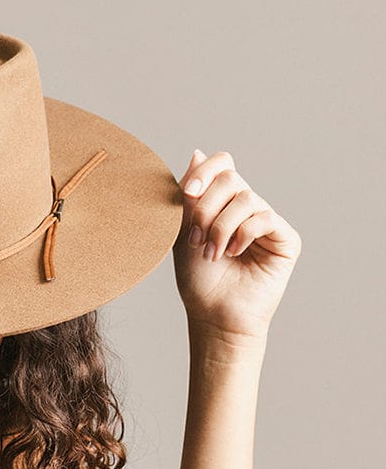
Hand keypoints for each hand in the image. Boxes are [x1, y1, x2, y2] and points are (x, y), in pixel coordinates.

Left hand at [171, 149, 301, 344]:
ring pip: (245, 198)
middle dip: (206, 209)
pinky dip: (243, 234)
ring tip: (212, 254)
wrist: (213, 315)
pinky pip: (264, 217)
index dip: (205, 171)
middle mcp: (247, 207)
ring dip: (221, 228)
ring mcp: (267, 221)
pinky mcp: (285, 238)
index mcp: (222, 202)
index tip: (187, 192)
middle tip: (196, 240)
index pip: (222, 165)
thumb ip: (190, 198)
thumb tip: (198, 153)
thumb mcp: (184, 234)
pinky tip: (234, 253)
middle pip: (230, 179)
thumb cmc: (197, 280)